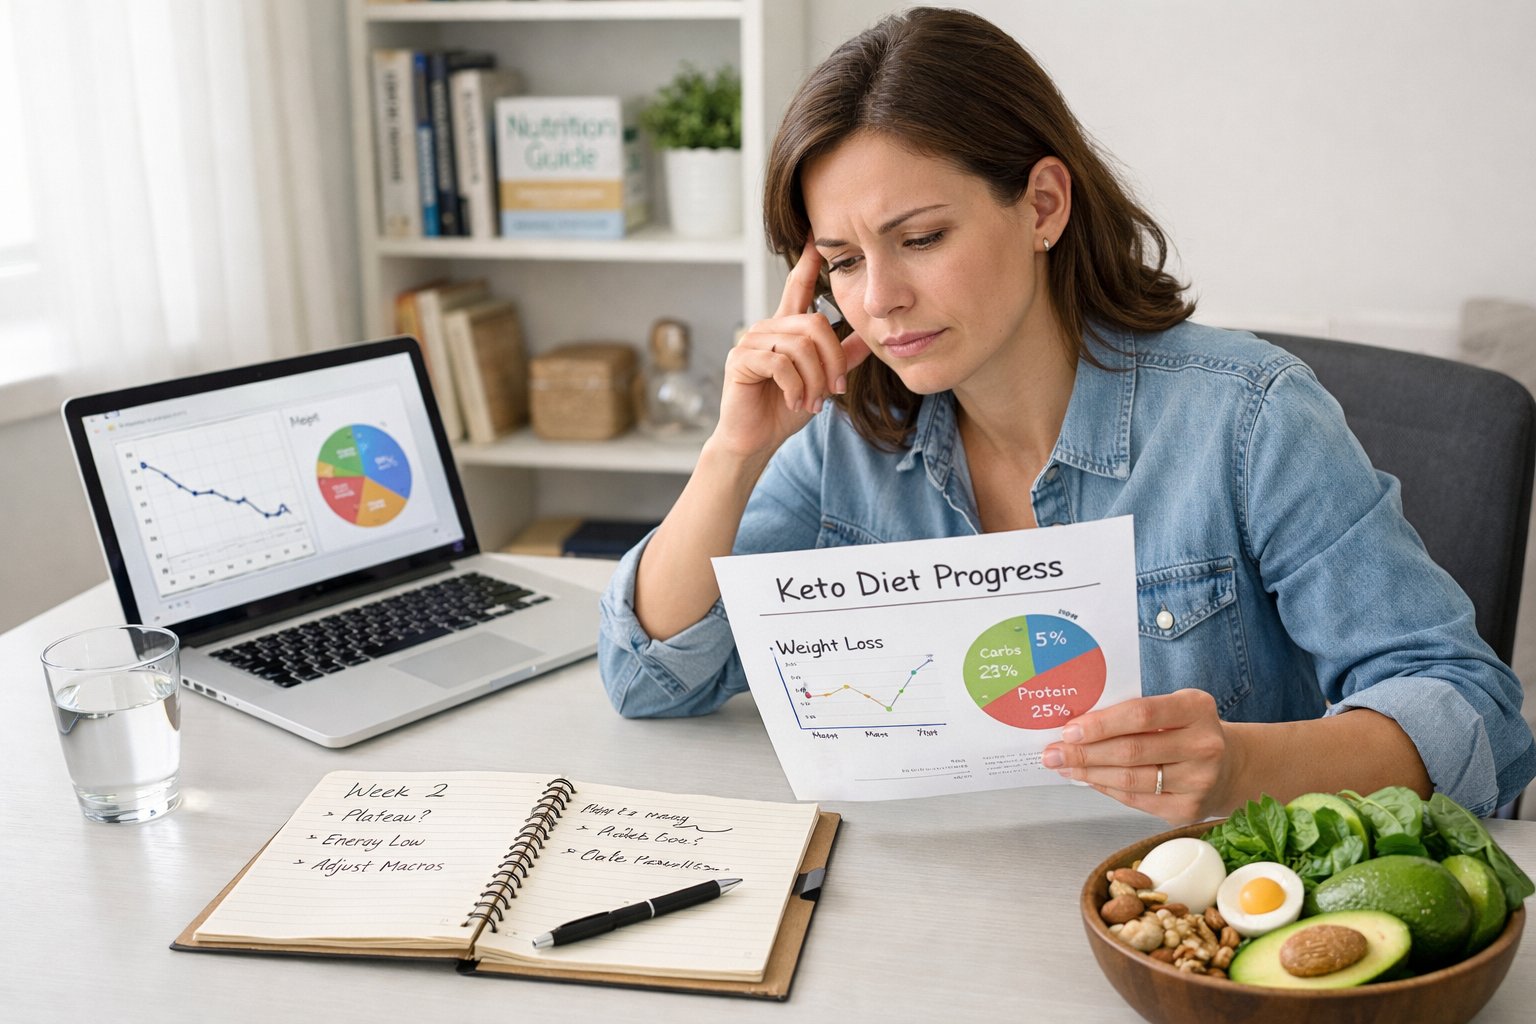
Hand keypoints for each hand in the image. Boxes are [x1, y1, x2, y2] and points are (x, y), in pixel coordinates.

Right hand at [710, 240, 871, 458]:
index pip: (798, 287)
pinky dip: (796, 387)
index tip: (816, 235)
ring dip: (815, 380)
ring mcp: (750, 342)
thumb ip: (842, 357)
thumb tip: (870, 338)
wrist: (756, 440)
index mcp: (785, 329)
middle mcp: (767, 329)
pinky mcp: (740, 360)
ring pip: (800, 346)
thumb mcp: (821, 381)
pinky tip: (796, 402)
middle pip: (814, 324)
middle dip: (832, 360)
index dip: (808, 262)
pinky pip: (781, 364)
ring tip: (813, 402)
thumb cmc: (784, 409)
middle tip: (835, 390)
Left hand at [1042, 689, 1234, 823]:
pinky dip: (1107, 788)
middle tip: (1053, 752)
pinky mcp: (1188, 809)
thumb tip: (1078, 726)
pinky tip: (1089, 780)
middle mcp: (1203, 745)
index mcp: (1197, 708)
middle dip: (1084, 752)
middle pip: (1131, 751)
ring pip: (1131, 779)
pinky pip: (1136, 799)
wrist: (1231, 766)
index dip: (1101, 724)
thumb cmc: (1188, 730)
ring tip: (1064, 766)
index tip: (1069, 729)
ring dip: (1090, 773)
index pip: (1141, 714)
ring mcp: (1199, 781)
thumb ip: (1134, 712)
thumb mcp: (1174, 707)